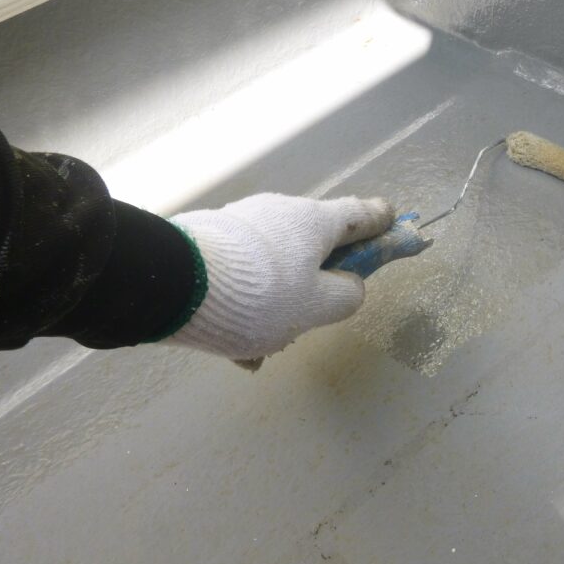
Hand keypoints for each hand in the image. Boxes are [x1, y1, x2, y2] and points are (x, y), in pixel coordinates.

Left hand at [167, 194, 393, 360]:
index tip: (393, 225)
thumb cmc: (260, 295)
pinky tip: (236, 349)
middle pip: (315, 244)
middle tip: (313, 317)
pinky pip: (244, 276)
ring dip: (279, 301)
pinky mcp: (210, 242)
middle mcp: (280, 213)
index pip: (362, 214)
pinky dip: (248, 306)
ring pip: (277, 266)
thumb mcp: (317, 307)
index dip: (382, 224)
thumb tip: (348, 284)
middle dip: (319, 279)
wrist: (169, 285)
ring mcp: (242, 225)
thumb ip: (346, 295)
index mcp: (315, 222)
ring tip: (263, 346)